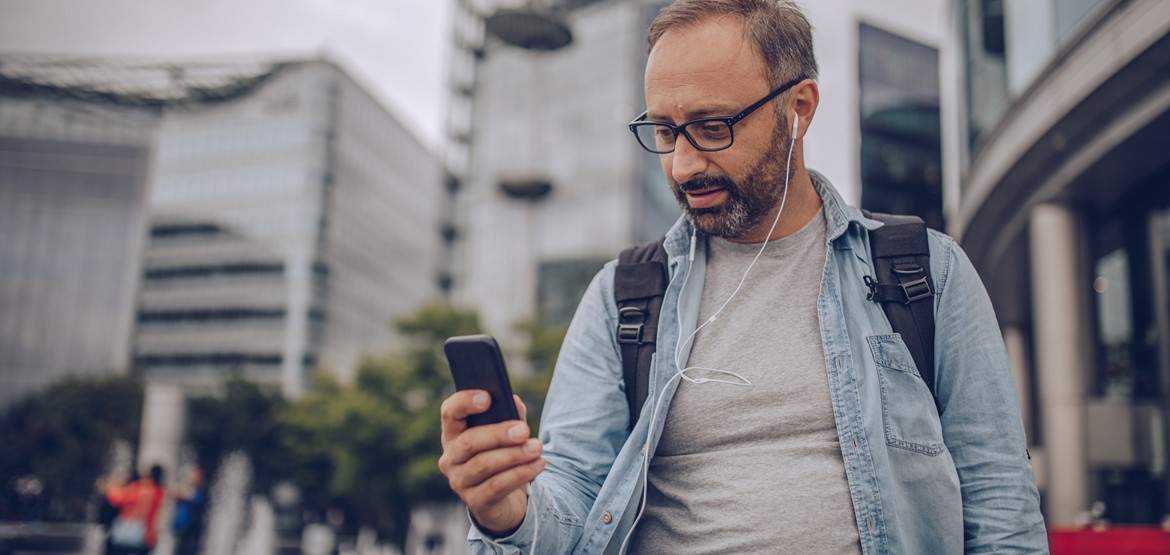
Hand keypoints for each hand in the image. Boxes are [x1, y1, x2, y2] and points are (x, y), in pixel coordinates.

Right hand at [439, 390, 544, 534]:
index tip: (487, 398)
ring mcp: (460, 481)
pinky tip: (537, 465)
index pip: (449, 413)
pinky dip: (520, 474)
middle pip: (469, 441)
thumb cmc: (502, 458)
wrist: (505, 501)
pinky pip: (497, 486)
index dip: (464, 402)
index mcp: (454, 434)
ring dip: (514, 455)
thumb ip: (510, 415)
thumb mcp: (506, 435)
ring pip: (484, 464)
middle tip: (524, 431)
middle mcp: (450, 458)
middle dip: (499, 434)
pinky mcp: (475, 502)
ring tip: (536, 448)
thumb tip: (514, 401)